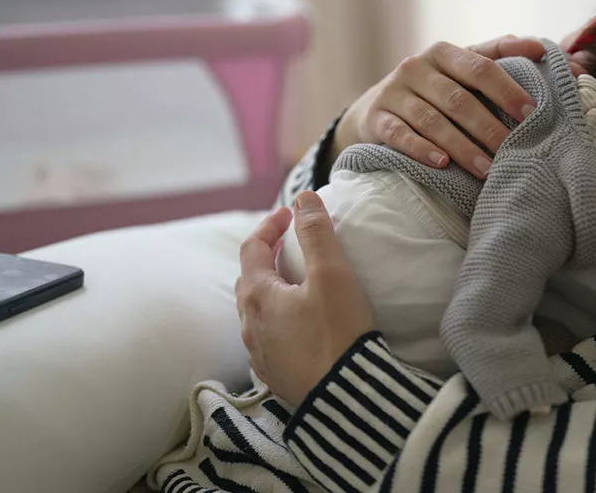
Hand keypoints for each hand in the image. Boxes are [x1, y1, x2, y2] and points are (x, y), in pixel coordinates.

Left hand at [235, 191, 375, 405]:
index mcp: (258, 295)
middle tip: (291, 245)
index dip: (270, 224)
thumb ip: (316, 232)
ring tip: (296, 284)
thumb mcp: (331, 274)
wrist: (346, 398)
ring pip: (257, 312)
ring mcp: (259, 353)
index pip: (252, 248)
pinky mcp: (274, 375)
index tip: (292, 213)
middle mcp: (250, 325)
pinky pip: (269, 339)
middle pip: (249, 280)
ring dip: (272, 291)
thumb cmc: (338, 331)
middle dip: (267, 257)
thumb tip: (304, 197)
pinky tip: (298, 325)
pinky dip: (279, 321)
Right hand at [333, 35, 544, 177]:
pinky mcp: (377, 119)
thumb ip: (498, 54)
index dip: (508, 91)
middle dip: (488, 127)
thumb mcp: (460, 68)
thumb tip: (540, 49)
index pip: (481, 68)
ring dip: (462, 147)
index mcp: (443, 52)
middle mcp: (416, 68)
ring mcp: (394, 93)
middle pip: (458, 99)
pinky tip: (443, 164)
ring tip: (487, 169)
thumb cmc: (433, 89)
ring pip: (432, 121)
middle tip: (513, 150)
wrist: (375, 108)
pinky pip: (400, 135)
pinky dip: (422, 150)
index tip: (532, 114)